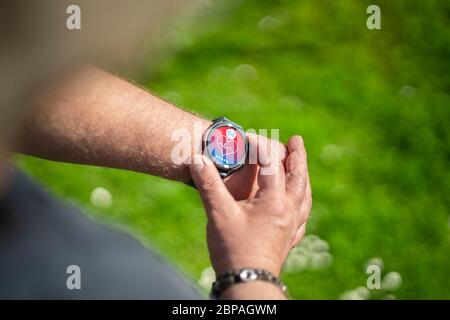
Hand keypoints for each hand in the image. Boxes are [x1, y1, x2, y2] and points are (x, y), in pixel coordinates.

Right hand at [189, 135, 311, 276]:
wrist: (247, 283)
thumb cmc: (234, 249)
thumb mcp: (218, 213)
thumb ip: (209, 184)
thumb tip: (197, 159)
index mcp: (274, 202)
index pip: (272, 164)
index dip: (260, 146)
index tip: (247, 137)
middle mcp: (289, 211)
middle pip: (299, 177)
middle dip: (298, 156)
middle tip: (297, 140)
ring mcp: (292, 226)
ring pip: (304, 195)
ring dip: (303, 177)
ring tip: (301, 167)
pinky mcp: (289, 239)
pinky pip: (303, 216)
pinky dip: (303, 203)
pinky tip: (300, 204)